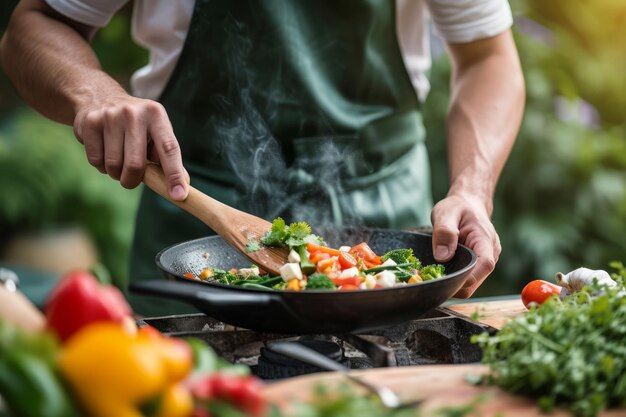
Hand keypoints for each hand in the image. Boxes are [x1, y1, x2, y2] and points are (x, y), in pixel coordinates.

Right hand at [73, 94, 188, 200]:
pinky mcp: (90, 123)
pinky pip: (96, 161)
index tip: (179, 195)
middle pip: (135, 165)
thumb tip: (182, 188)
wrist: (100, 97)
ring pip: (114, 166)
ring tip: (117, 159)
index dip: (174, 174)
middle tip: (130, 179)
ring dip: (115, 173)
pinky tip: (103, 151)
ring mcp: (110, 116)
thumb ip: (167, 158)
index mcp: (156, 115)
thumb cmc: (136, 124)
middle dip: (132, 180)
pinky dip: (100, 165)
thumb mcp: (156, 132)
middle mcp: (134, 113)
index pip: (169, 149)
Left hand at [430, 194, 500, 297]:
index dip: (465, 277)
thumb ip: (444, 232)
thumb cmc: (458, 207)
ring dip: (452, 284)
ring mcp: (484, 261)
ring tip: (433, 275)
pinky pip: (466, 279)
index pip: (484, 266)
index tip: (443, 279)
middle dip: (454, 285)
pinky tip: (439, 273)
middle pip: (475, 281)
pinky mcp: (476, 265)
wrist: (467, 204)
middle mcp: (490, 254)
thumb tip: (442, 257)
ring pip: (470, 284)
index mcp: (486, 241)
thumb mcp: (446, 212)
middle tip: (430, 279)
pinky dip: (453, 279)